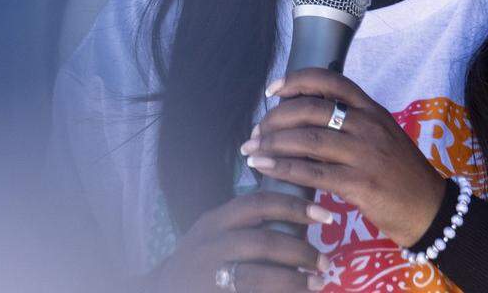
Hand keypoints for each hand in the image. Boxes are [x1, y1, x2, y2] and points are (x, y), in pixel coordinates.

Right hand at [142, 191, 334, 291]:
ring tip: (317, 283)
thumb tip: (297, 215)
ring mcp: (210, 275)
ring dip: (294, 280)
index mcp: (214, 222)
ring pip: (258, 276)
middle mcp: (210, 246)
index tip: (325, 214)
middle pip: (263, 242)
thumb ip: (244, 224)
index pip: (258, 204)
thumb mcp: (213, 235)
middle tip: (325, 261)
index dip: (294, 207)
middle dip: (300, 251)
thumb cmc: (199, 261)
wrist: (161, 291)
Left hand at [241, 68, 446, 247]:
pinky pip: (311, 173)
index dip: (296, 81)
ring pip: (306, 139)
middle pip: (309, 109)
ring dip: (271, 143)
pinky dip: (282, 169)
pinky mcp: (360, 184)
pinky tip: (264, 168)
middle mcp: (368, 126)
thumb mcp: (381, 135)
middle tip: (257, 130)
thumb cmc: (400, 173)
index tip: (273, 90)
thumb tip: (303, 115)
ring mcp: (365, 154)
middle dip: (275, 118)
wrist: (431, 211)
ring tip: (251, 149)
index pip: (330, 80)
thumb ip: (350, 121)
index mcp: (372, 109)